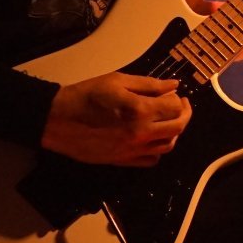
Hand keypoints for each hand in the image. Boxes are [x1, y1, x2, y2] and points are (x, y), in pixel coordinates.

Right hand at [41, 73, 190, 165]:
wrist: (58, 119)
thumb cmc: (86, 95)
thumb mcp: (117, 81)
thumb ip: (149, 84)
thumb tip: (173, 85)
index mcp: (140, 110)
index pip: (174, 107)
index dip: (178, 98)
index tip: (175, 93)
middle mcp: (140, 133)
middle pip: (177, 127)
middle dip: (184, 114)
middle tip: (180, 105)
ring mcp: (132, 149)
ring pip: (168, 146)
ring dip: (174, 132)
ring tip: (168, 120)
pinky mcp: (123, 160)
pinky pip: (151, 160)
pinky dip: (158, 150)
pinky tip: (153, 138)